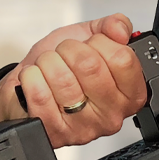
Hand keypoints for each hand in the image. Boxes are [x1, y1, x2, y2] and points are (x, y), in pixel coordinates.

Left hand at [0, 13, 148, 146]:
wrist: (29, 88)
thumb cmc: (64, 67)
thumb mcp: (92, 38)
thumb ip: (113, 26)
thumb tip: (121, 29)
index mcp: (129, 93)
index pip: (123, 59)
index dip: (102, 42)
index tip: (93, 45)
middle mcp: (111, 115)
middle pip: (91, 66)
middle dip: (70, 49)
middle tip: (66, 54)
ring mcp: (83, 128)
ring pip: (62, 78)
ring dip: (49, 62)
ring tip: (50, 67)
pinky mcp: (55, 133)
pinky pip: (40, 93)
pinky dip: (32, 77)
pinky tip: (37, 80)